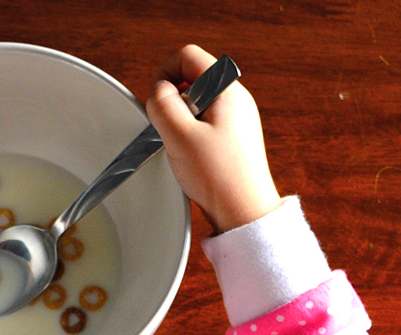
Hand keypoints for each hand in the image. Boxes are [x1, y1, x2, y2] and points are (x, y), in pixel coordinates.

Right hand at [146, 45, 281, 233]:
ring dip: (179, 122)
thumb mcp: (179, 136)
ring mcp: (235, 118)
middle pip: (190, 79)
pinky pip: (202, 123)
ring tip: (184, 148)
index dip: (165, 74)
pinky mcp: (232, 137)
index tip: (157, 102)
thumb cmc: (219, 177)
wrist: (243, 212)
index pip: (188, 57)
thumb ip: (162, 105)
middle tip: (171, 131)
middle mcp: (235, 99)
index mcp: (227, 90)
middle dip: (172, 102)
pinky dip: (189, 136)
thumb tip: (157, 90)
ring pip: (194, 104)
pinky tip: (192, 157)